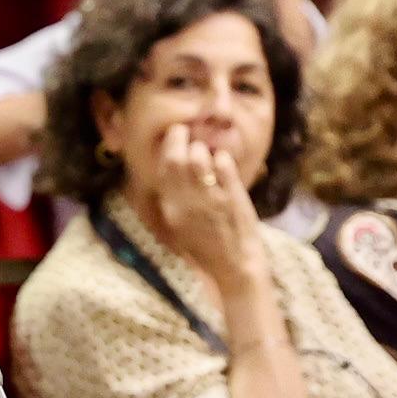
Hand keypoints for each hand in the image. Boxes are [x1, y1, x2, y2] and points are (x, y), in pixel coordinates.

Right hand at [148, 123, 268, 291]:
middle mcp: (187, 202)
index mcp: (171, 209)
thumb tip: (173, 166)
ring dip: (203, 148)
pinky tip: (223, 161)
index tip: (173, 137)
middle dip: (179, 137)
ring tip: (207, 151)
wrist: (234, 267)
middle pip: (176, 158)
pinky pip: (223, 164)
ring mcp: (210, 198)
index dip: (168, 147)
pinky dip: (222, 158)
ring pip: (199, 157)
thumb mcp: (180, 226)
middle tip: (185, 131)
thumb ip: (175, 199)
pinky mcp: (232, 197)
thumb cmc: (207, 248)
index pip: (162, 169)